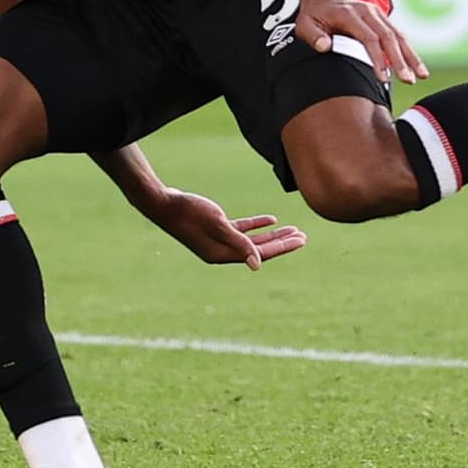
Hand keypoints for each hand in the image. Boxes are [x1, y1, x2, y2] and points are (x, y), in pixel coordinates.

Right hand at [142, 185, 305, 266]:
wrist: (163, 203)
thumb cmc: (189, 212)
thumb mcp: (217, 224)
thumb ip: (239, 242)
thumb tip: (258, 264)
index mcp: (223, 254)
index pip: (260, 254)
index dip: (282, 246)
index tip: (301, 241)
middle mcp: (223, 251)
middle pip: (260, 249)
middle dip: (282, 242)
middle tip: (304, 236)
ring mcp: (219, 241)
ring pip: (253, 240)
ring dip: (272, 234)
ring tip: (293, 229)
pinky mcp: (216, 229)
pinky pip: (242, 230)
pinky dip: (257, 225)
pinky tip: (271, 219)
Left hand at [298, 0, 424, 84]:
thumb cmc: (314, 15)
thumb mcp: (305, 24)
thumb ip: (313, 35)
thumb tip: (324, 46)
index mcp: (350, 14)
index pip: (369, 37)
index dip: (378, 58)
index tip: (383, 78)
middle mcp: (368, 12)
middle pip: (388, 36)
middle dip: (401, 60)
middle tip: (409, 80)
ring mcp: (377, 14)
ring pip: (398, 35)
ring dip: (411, 56)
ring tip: (422, 75)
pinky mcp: (383, 19)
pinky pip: (399, 34)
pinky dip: (409, 50)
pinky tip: (417, 67)